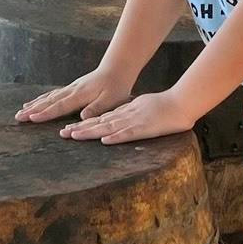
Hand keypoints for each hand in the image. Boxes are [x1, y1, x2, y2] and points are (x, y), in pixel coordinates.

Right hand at [17, 68, 132, 125]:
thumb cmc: (116, 86)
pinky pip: (53, 94)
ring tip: (21, 111)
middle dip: (33, 110)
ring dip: (35, 104)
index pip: (60, 106)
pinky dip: (42, 99)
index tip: (31, 118)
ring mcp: (70, 88)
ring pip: (49, 97)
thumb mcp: (111, 100)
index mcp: (80, 95)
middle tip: (18, 117)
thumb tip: (83, 118)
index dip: (45, 113)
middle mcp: (72, 90)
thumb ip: (96, 108)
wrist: (117, 68)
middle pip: (49, 101)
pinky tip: (36, 102)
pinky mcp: (72, 88)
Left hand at [59, 89, 198, 144]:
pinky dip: (116, 136)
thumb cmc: (163, 106)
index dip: (84, 125)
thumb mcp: (140, 107)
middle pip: (99, 123)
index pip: (100, 119)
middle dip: (80, 129)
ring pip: (108, 127)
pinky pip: (128, 133)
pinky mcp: (144, 128)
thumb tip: (114, 119)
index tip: (68, 129)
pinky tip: (104, 140)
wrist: (181, 103)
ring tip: (74, 136)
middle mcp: (125, 116)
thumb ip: (127, 114)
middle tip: (62, 134)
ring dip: (91, 132)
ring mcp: (134, 122)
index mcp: (125, 112)